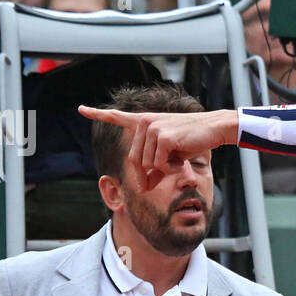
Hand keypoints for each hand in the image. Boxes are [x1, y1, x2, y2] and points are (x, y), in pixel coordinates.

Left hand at [77, 105, 236, 189]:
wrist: (214, 128)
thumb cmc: (193, 140)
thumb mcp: (171, 156)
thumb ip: (155, 169)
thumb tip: (144, 186)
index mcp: (144, 121)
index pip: (117, 117)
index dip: (97, 114)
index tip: (81, 109)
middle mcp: (144, 122)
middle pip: (134, 160)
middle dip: (147, 176)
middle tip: (163, 178)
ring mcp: (152, 128)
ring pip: (146, 164)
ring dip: (164, 170)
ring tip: (179, 160)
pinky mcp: (162, 137)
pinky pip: (159, 164)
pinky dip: (170, 168)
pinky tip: (182, 160)